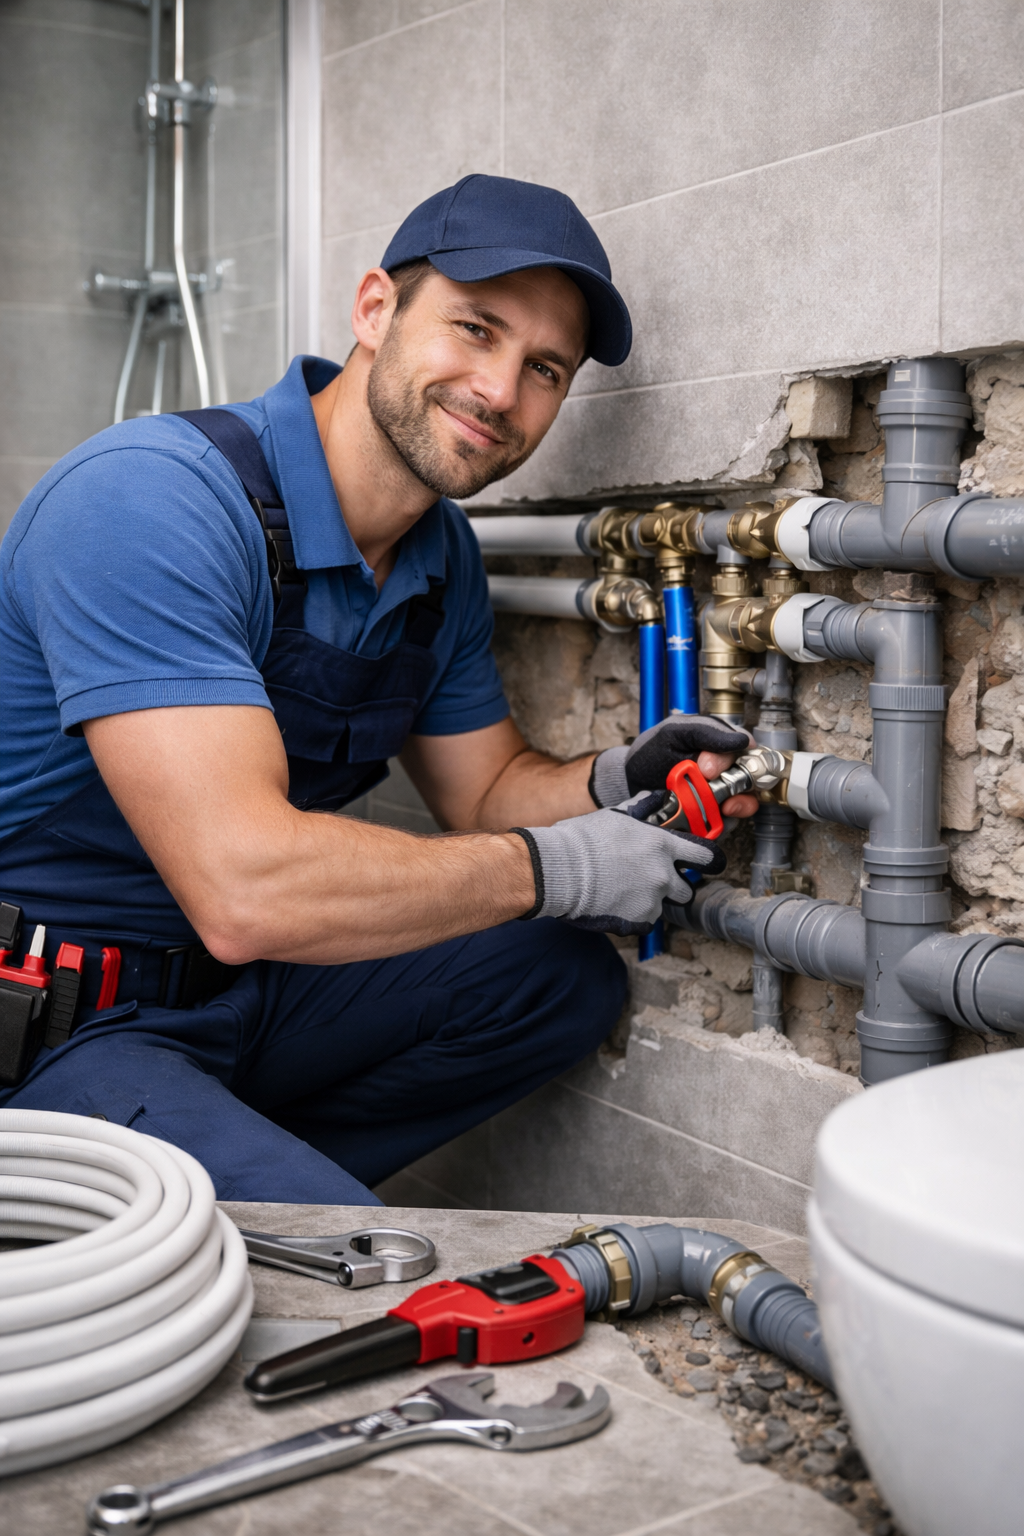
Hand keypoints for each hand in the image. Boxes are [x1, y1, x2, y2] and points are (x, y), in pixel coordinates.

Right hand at [513, 790, 727, 935]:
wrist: (559, 870)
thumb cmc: (583, 840)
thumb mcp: (615, 815)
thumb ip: (642, 809)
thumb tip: (656, 797)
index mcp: (662, 847)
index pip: (705, 855)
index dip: (710, 860)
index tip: (710, 864)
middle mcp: (663, 875)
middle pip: (687, 889)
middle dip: (673, 886)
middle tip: (649, 881)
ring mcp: (652, 901)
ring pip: (661, 906)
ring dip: (649, 902)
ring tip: (622, 892)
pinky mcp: (638, 921)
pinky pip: (643, 922)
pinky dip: (632, 917)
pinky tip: (613, 904)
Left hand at [590, 715, 759, 819]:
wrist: (631, 783)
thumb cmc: (652, 753)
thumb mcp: (674, 732)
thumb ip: (705, 731)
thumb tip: (743, 740)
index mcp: (721, 744)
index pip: (747, 750)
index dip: (735, 759)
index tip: (708, 767)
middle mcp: (727, 770)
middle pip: (752, 779)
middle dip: (735, 784)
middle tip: (707, 783)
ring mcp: (723, 794)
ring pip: (745, 803)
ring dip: (731, 805)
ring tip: (713, 805)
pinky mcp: (714, 817)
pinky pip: (729, 823)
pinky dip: (719, 823)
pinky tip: (704, 818)